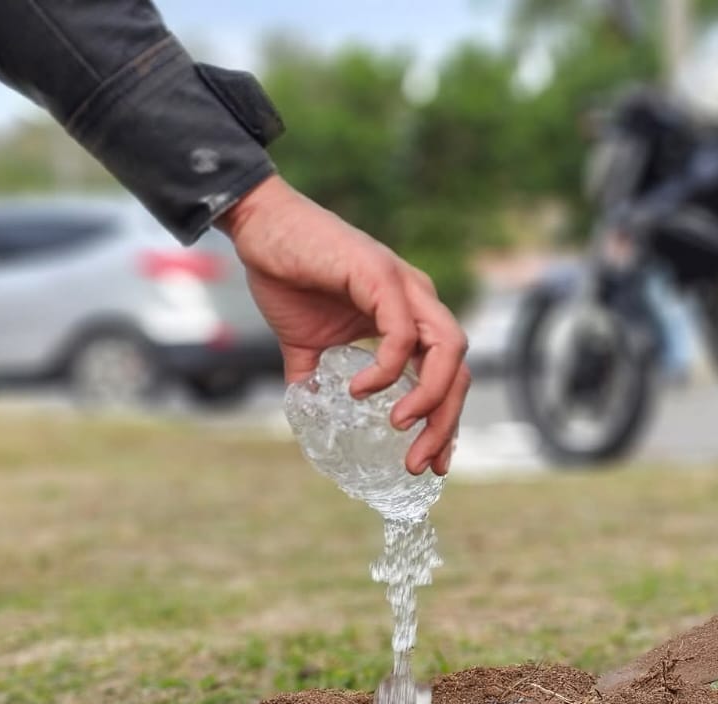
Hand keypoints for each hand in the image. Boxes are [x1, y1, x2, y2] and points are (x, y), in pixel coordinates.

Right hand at [218, 176, 469, 474]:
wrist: (259, 225)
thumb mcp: (306, 343)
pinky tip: (361, 389)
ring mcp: (405, 286)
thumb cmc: (286, 275)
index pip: (448, 376)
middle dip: (445, 423)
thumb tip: (310, 415)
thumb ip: (316, 378)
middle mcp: (419, 301)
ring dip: (431, 397)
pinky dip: (388, 367)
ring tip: (399, 427)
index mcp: (410, 318)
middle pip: (459, 370)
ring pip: (449, 350)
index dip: (445, 421)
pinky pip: (402, 332)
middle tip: (421, 464)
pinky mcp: (381, 275)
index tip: (434, 463)